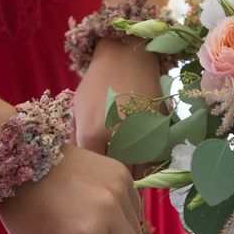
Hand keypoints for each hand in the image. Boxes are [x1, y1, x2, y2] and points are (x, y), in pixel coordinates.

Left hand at [73, 38, 162, 176]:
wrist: (127, 56)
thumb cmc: (98, 81)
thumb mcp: (78, 109)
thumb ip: (75, 140)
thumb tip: (74, 165)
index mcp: (93, 134)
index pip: (93, 172)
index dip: (94, 175)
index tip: (94, 175)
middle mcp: (118, 138)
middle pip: (117, 175)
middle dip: (113, 177)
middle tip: (109, 174)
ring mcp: (142, 135)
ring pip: (139, 172)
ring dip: (132, 172)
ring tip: (125, 165)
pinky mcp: (160, 130)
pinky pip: (154, 159)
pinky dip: (147, 163)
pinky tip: (139, 154)